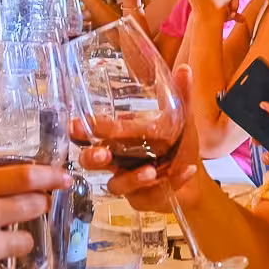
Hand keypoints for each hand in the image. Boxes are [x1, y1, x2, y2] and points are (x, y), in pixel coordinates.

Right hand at [77, 65, 203, 214]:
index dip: (80, 129)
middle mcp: (117, 160)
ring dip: (133, 178)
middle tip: (104, 154)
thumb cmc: (178, 145)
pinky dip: (171, 182)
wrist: (194, 177)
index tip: (75, 125)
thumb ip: (180, 96)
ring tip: (152, 171)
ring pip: (117, 184)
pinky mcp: (143, 199)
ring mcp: (127, 182)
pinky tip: (186, 171)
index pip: (92, 133)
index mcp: (118, 138)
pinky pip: (150, 195)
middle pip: (90, 161)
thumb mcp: (180, 119)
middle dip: (93, 157)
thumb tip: (185, 69)